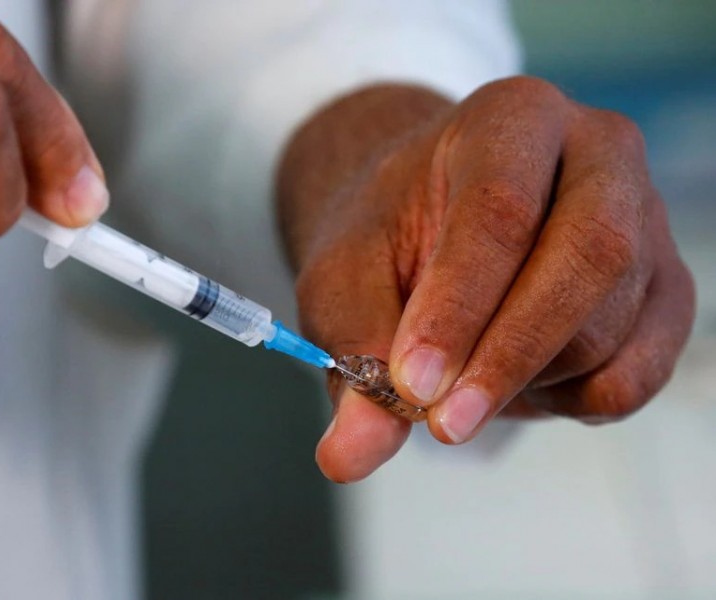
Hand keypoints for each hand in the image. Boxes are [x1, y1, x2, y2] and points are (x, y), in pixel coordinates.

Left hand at [278, 77, 694, 481]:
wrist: (434, 223)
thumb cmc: (391, 238)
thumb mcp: (346, 281)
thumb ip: (350, 357)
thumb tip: (349, 458)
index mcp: (512, 120)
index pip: (500, 208)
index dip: (458, 306)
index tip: (413, 384)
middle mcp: (599, 153)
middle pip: (587, 256)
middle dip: (507, 354)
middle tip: (441, 422)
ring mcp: (648, 222)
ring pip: (608, 326)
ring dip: (526, 381)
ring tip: (462, 380)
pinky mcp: (668, 290)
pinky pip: (637, 374)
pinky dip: (571, 401)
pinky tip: (517, 383)